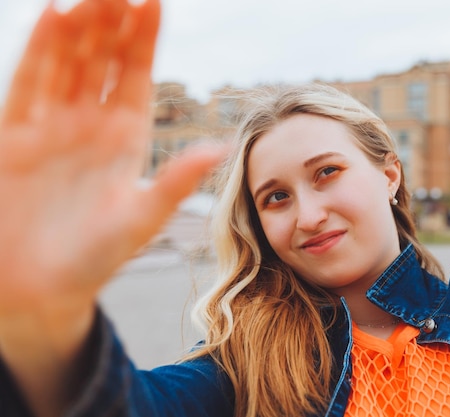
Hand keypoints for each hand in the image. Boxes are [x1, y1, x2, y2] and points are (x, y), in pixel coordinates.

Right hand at [0, 1, 223, 413]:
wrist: (40, 288)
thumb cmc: (95, 259)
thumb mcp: (142, 218)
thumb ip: (177, 181)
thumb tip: (221, 148)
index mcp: (125, 140)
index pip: (136, 76)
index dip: (144, 40)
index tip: (155, 0)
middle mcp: (90, 126)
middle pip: (103, 60)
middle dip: (113, 22)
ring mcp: (51, 127)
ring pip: (67, 63)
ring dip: (80, 27)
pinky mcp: (13, 137)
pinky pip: (28, 84)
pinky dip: (40, 52)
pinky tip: (54, 15)